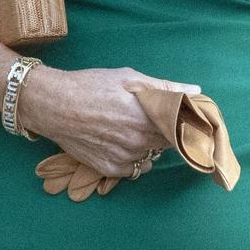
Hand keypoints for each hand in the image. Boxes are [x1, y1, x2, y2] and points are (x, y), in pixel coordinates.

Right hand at [20, 64, 201, 179]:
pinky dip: (133, 156)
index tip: (186, 116)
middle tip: (152, 116)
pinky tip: (120, 138)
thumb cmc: (92, 85)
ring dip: (150, 144)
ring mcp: (124, 159)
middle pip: (168, 142)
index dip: (185, 122)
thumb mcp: (129, 78)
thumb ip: (165, 87)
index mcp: (148, 117)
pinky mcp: (110, 170)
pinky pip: (134, 167)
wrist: (54, 105)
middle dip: (167, 131)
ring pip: (151, 155)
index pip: (183, 128)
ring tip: (132, 126)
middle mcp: (139, 142)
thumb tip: (196, 91)